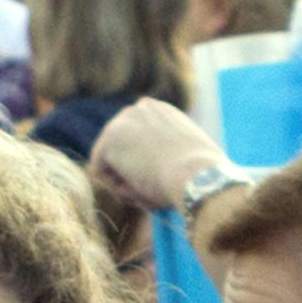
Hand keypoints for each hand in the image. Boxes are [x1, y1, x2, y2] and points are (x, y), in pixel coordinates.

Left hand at [84, 94, 220, 214]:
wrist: (197, 177)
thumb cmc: (200, 178)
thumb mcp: (188, 159)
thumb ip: (170, 156)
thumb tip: (161, 171)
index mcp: (160, 112)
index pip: (138, 142)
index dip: (146, 168)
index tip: (164, 182)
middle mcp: (138, 109)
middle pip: (122, 152)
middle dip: (133, 176)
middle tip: (156, 191)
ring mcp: (121, 122)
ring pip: (112, 165)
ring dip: (129, 186)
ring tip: (153, 192)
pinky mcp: (109, 140)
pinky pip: (101, 175)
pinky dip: (119, 190)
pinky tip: (141, 190)